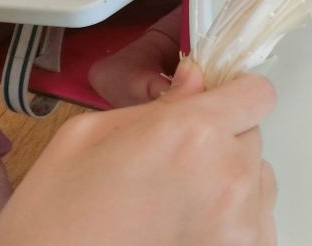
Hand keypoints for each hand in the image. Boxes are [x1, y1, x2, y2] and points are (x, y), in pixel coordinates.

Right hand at [0, 60, 276, 245]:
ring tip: (177, 205)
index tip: (218, 106)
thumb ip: (159, 104)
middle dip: (221, 143)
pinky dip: (231, 223)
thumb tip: (195, 81)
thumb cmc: (54, 223)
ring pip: (257, 181)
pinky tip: (187, 231)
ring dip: (229, 184)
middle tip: (176, 166)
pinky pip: (256, 223)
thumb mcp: (88, 139)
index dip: (235, 97)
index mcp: (194, 133)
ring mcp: (241, 223)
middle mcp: (229, 175)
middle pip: (252, 137)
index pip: (257, 94)